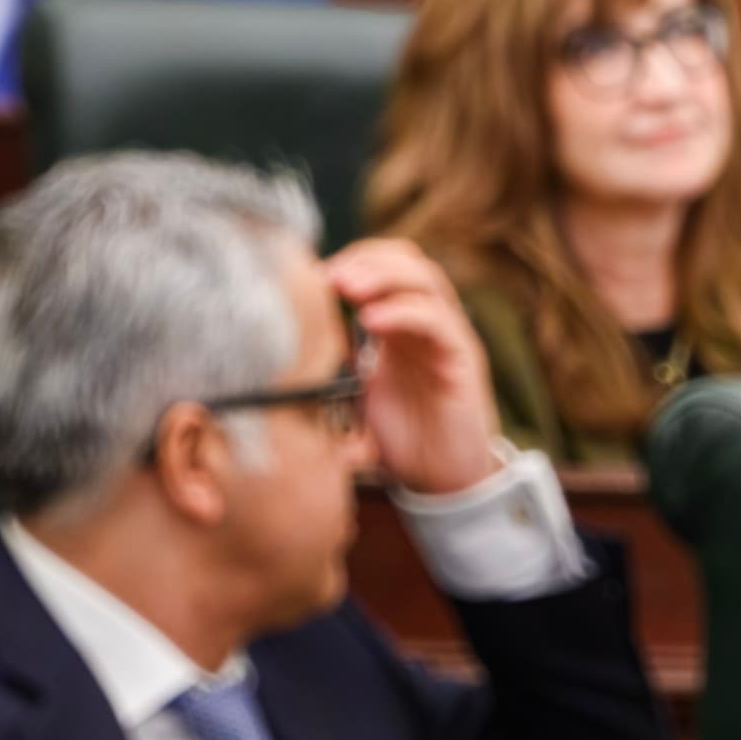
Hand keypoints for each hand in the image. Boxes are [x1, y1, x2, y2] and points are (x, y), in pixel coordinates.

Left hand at [323, 239, 505, 496]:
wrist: (444, 480)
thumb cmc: (402, 438)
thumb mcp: (356, 396)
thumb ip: (331, 373)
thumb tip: (277, 366)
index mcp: (403, 324)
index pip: (386, 265)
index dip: (352, 261)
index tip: (312, 276)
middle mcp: (429, 322)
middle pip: (407, 260)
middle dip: (366, 259)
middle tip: (329, 276)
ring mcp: (449, 337)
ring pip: (425, 280)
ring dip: (383, 276)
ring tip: (347, 287)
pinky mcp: (464, 360)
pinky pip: (438, 321)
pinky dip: (404, 312)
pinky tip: (372, 322)